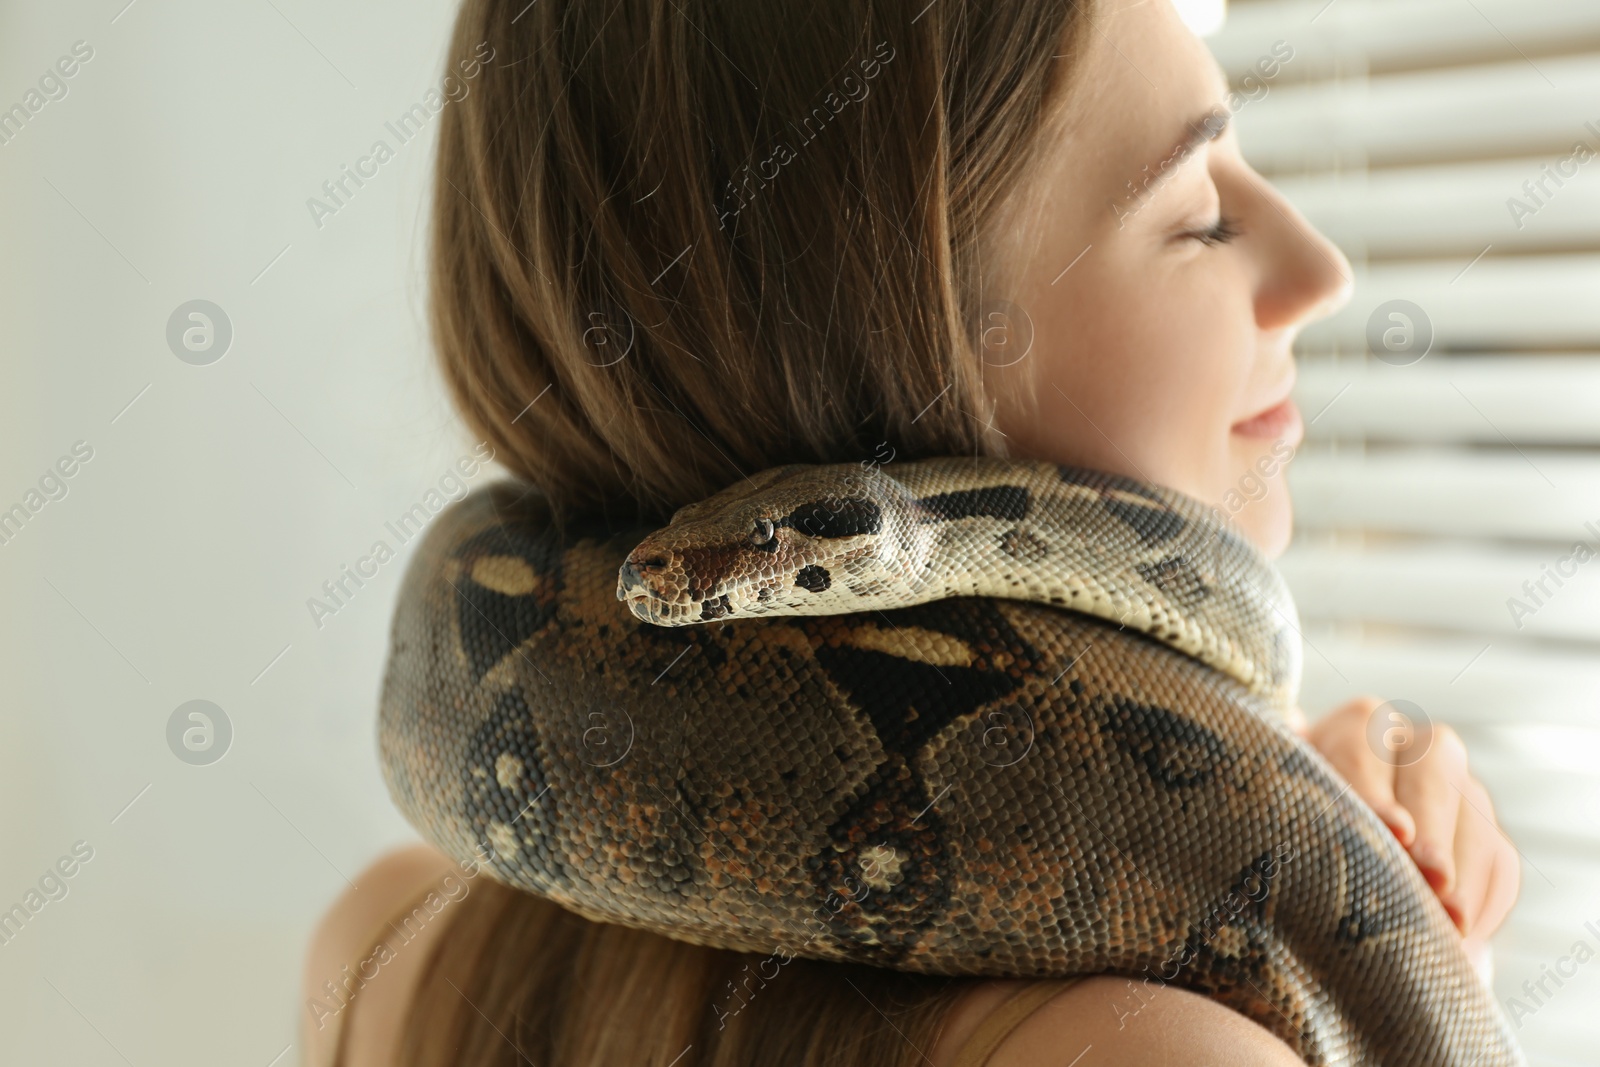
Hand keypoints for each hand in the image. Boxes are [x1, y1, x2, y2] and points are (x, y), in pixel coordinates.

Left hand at [1292, 697, 1519, 960]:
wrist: (1334, 858)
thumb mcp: (1281, 795)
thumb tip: (1285, 726)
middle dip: (1434, 826)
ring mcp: (1459, 789)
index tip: (1395, 830)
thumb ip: (1279, 774)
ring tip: (1450, 917)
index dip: (1375, 788)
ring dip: (1463, 871)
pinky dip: (1483, 899)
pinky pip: (1498, 861)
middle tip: (1431, 873)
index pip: (1362, 743)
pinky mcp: (1486, 836)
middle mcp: (1415, 746)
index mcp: (1357, 725)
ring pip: (1473, 817)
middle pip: (1433, 771)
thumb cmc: (1293, 819)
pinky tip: (1464, 932)